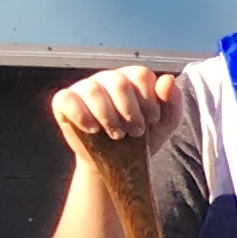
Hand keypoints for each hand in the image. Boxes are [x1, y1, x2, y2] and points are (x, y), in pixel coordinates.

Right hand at [53, 65, 183, 158]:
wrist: (119, 163)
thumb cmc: (143, 138)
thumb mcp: (165, 123)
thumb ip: (172, 102)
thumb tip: (168, 79)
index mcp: (132, 78)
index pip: (140, 74)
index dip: (148, 100)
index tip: (151, 120)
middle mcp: (107, 78)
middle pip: (118, 82)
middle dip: (130, 112)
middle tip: (135, 132)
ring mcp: (84, 88)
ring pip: (93, 89)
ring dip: (108, 117)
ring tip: (116, 135)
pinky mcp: (64, 102)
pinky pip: (66, 99)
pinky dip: (81, 115)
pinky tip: (93, 129)